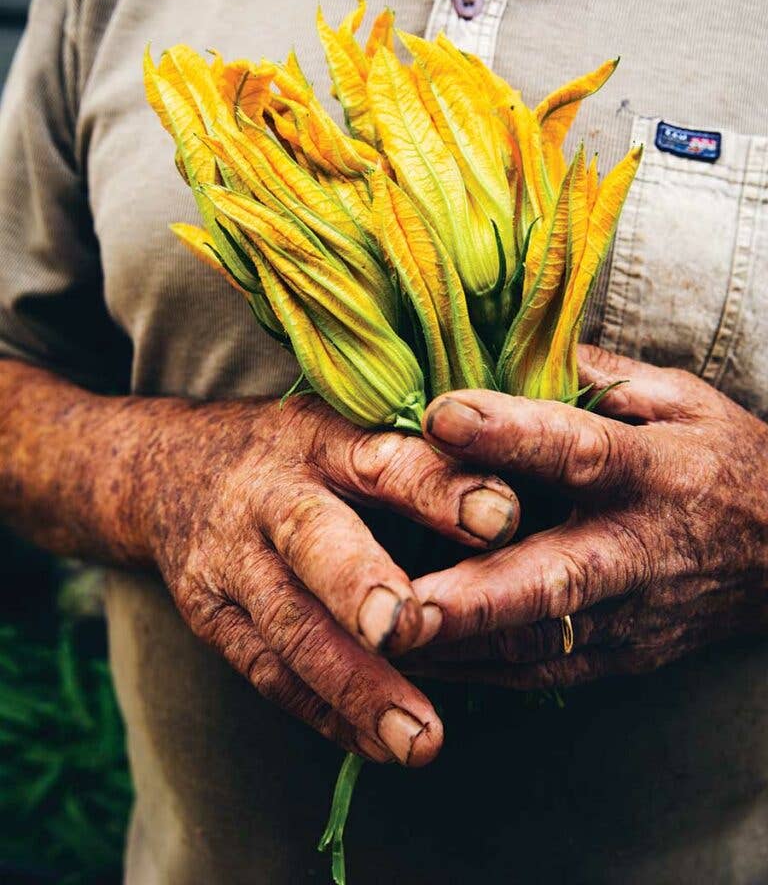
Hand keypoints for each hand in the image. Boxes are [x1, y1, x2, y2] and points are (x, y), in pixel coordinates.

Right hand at [144, 393, 519, 762]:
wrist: (175, 470)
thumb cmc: (300, 451)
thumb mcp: (349, 426)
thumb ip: (421, 456)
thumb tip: (528, 496)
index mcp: (322, 435)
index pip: (383, 454)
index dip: (438, 485)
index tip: (502, 516)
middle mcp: (271, 493)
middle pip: (313, 536)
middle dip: (358, 583)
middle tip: (405, 628)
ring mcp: (230, 558)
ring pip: (289, 625)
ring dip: (352, 685)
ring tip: (420, 741)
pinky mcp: (210, 615)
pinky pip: (267, 671)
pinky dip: (324, 712)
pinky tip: (380, 747)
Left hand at [405, 346, 767, 688]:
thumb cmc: (722, 460)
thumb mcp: (679, 399)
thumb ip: (599, 376)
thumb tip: (514, 344)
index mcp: (654, 470)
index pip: (580, 450)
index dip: (511, 434)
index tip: (440, 415)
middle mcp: (640, 549)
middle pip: (555, 576)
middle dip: (474, 596)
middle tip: (399, 605)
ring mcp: (633, 615)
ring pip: (538, 641)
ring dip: (458, 647)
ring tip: (382, 642)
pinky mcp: (624, 657)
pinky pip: (542, 673)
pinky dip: (477, 673)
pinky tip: (419, 662)